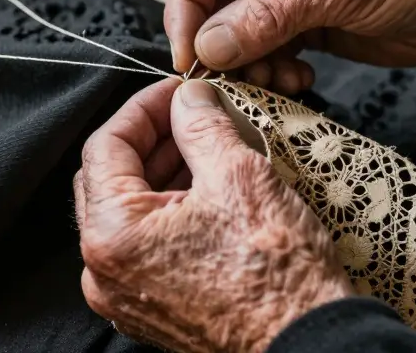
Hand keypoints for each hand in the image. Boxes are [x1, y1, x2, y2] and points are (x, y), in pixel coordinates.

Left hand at [74, 78, 353, 351]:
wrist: (311, 346)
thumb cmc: (278, 278)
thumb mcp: (240, 177)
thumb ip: (202, 125)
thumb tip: (188, 97)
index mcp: (111, 235)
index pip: (104, 145)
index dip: (143, 108)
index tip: (176, 90)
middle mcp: (104, 270)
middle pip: (111, 177)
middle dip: (153, 138)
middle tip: (193, 113)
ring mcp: (126, 294)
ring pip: (131, 211)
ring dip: (165, 172)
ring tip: (209, 146)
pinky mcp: (153, 307)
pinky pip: (147, 244)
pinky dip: (171, 210)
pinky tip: (209, 189)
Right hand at [165, 0, 415, 93]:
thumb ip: (268, 15)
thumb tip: (209, 45)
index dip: (186, 4)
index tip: (189, 52)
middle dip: (218, 42)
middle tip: (228, 78)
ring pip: (232, 30)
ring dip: (246, 63)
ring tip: (274, 82)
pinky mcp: (298, 20)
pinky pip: (261, 49)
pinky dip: (270, 71)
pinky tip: (296, 80)